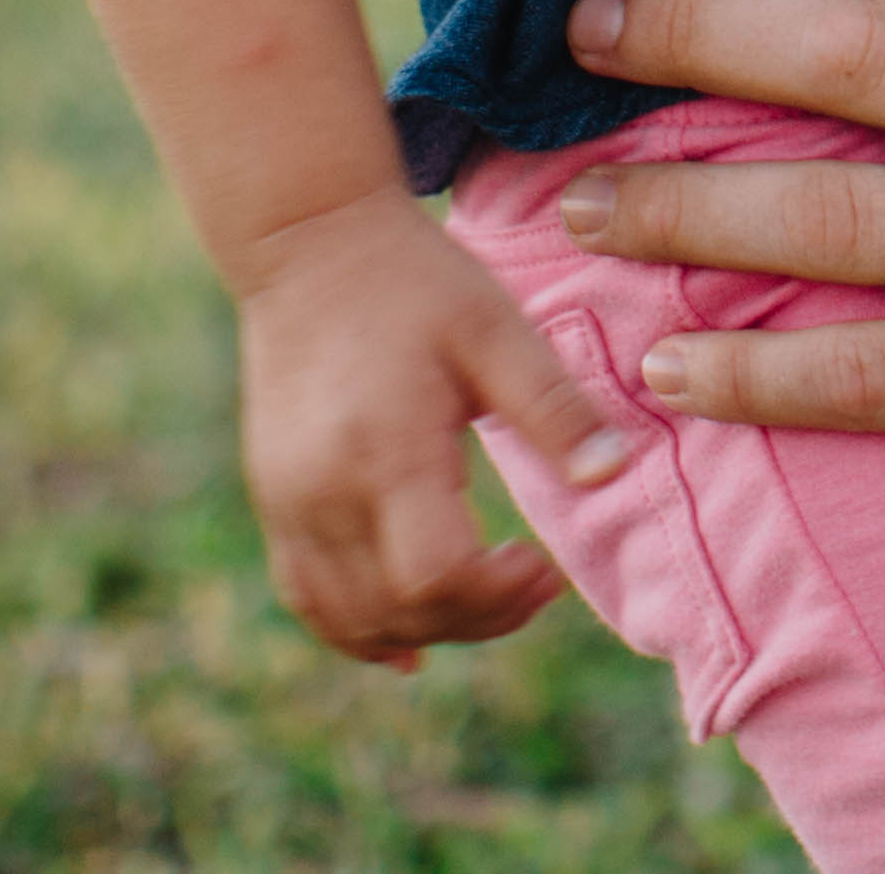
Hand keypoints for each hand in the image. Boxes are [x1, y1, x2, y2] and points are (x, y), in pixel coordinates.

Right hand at [219, 189, 631, 669]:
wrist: (308, 246)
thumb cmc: (414, 283)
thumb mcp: (496, 330)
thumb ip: (553, 407)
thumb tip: (612, 473)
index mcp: (386, 449)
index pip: (436, 576)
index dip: (498, 597)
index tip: (541, 563)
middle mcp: (323, 490)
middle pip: (398, 611)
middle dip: (478, 620)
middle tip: (532, 580)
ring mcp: (288, 501)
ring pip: (349, 620)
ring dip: (424, 630)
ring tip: (485, 598)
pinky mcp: (272, 501)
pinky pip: (307, 597)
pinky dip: (357, 630)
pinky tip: (409, 639)